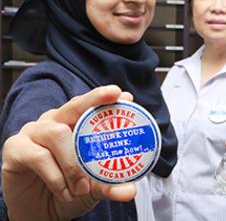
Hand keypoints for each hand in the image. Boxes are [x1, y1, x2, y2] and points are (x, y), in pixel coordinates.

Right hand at [2, 85, 135, 220]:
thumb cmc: (68, 190)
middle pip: (74, 105)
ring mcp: (33, 132)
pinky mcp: (15, 149)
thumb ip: (110, 186)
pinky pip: (40, 156)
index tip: (125, 96)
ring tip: (82, 188)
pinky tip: (64, 192)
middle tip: (113, 96)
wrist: (39, 213)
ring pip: (58, 133)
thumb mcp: (94, 188)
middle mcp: (54, 122)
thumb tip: (130, 191)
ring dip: (74, 164)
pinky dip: (56, 177)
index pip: (91, 105)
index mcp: (74, 125)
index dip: (106, 98)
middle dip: (94, 100)